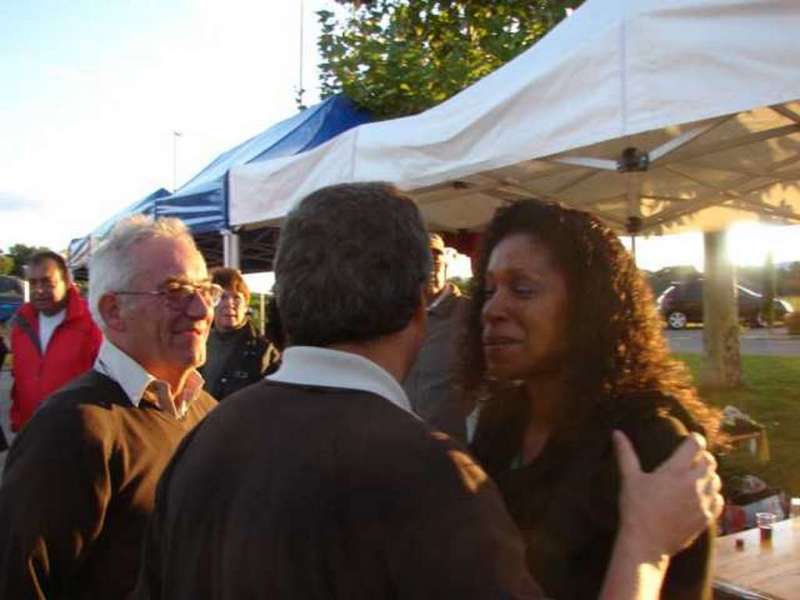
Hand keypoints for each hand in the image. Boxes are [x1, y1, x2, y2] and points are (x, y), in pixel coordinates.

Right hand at [613, 431, 722, 560]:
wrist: (647, 542)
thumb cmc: (635, 508)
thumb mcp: (629, 479)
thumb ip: (625, 454)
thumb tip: (616, 433)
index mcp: (675, 470)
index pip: (696, 445)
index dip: (695, 439)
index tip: (691, 439)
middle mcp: (693, 483)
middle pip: (709, 461)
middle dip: (702, 457)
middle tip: (692, 458)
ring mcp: (702, 502)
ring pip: (716, 480)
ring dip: (708, 475)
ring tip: (696, 477)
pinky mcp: (706, 517)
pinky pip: (718, 499)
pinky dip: (712, 494)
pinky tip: (702, 496)